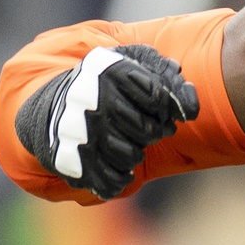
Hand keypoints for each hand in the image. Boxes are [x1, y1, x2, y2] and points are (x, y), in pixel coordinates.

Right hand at [14, 44, 197, 199]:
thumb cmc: (105, 85)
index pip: (157, 96)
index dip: (167, 108)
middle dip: (154, 133)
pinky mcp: (70, 158)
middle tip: (149, 131)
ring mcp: (78, 129)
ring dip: (136, 154)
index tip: (160, 109)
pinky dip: (120, 178)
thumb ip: (165, 75)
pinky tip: (118, 167)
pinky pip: (111, 179)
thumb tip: (191, 108)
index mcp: (108, 69)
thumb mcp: (132, 65)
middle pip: (147, 130)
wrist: (53, 107)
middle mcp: (90, 98)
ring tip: (128, 144)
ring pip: (131, 156)